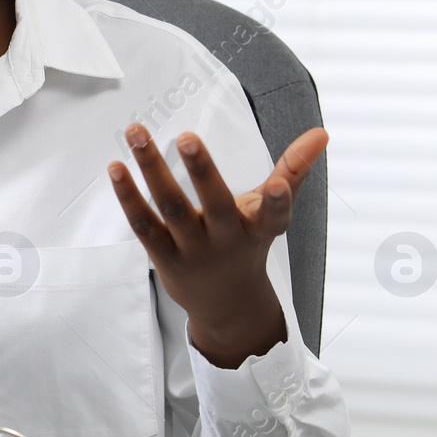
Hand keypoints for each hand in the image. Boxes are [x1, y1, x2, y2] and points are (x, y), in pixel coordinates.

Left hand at [107, 124, 327, 368]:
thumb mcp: (273, 214)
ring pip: (172, 207)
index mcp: (258, 228)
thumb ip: (294, 170)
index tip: (278, 185)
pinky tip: (116, 167)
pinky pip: (144, 225)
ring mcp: (193, 251)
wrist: (226, 305)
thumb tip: (321, 132)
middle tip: (188, 136)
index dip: (277, 202)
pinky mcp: (164, 257)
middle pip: (215, 205)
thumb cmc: (248, 244)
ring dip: (152, 169)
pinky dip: (128, 196)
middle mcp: (226, 240)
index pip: (273, 215)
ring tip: (135, 132)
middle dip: (202, 171)